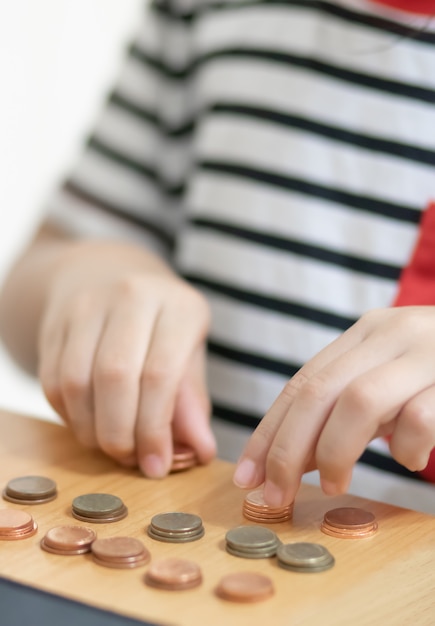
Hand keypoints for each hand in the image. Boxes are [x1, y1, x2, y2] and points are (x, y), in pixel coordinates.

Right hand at [37, 239, 215, 475]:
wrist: (108, 273)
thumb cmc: (160, 324)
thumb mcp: (189, 352)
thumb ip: (192, 401)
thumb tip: (200, 451)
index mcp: (178, 305)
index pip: (161, 374)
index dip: (155, 429)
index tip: (156, 466)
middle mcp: (131, 296)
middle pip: (115, 378)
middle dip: (121, 434)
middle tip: (132, 460)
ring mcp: (87, 305)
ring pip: (76, 382)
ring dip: (91, 431)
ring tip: (111, 447)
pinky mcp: (55, 322)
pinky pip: (52, 381)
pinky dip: (69, 417)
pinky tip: (89, 426)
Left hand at [233, 306, 434, 505]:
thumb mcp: (387, 378)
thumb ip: (343, 406)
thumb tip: (290, 460)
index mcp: (366, 331)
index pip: (302, 382)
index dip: (269, 431)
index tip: (248, 474)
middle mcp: (392, 332)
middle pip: (318, 391)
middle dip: (288, 448)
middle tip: (275, 493)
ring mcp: (428, 352)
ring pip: (359, 402)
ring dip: (336, 451)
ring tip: (334, 483)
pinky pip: (419, 418)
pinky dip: (405, 447)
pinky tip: (409, 459)